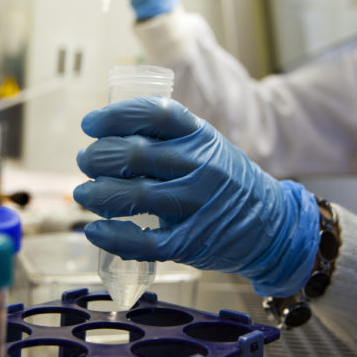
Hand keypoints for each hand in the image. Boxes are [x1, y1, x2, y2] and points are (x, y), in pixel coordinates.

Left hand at [73, 98, 319, 295]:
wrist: (272, 225)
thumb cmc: (228, 183)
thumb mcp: (208, 148)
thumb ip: (169, 140)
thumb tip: (108, 136)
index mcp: (202, 136)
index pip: (156, 114)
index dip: (116, 116)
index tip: (91, 125)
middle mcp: (200, 167)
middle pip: (136, 154)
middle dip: (98, 157)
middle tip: (85, 162)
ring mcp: (197, 205)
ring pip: (134, 196)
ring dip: (98, 194)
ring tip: (84, 194)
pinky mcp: (192, 242)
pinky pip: (145, 241)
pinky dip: (114, 237)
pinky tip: (96, 231)